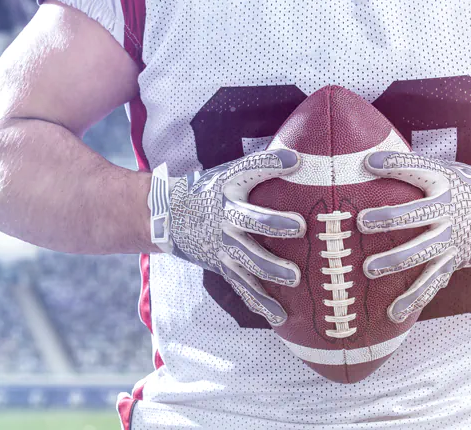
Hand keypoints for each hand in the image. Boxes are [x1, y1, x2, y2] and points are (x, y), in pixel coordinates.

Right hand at [148, 149, 305, 324]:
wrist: (168, 216)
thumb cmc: (210, 190)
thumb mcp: (228, 172)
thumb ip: (261, 166)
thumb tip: (303, 154)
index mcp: (228, 187)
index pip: (250, 170)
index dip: (271, 163)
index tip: (295, 160)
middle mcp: (225, 217)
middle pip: (251, 220)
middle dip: (274, 224)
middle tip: (299, 227)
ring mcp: (223, 245)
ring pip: (249, 259)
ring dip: (271, 268)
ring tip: (295, 277)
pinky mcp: (222, 266)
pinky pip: (243, 287)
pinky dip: (261, 303)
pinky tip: (281, 316)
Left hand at [357, 152, 470, 322]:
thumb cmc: (468, 188)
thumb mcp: (448, 172)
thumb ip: (416, 171)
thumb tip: (371, 159)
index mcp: (444, 183)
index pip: (417, 170)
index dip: (394, 165)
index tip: (370, 162)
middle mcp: (447, 211)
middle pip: (414, 216)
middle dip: (388, 219)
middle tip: (362, 223)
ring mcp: (451, 238)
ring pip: (420, 252)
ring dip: (394, 261)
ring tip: (369, 269)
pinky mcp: (453, 260)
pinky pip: (431, 281)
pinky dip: (413, 298)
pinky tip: (393, 312)